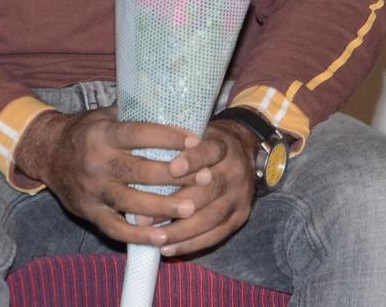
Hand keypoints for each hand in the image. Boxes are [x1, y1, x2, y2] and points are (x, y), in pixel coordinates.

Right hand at [15, 108, 196, 244]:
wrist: (47, 153)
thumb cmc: (87, 131)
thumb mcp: (107, 115)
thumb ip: (137, 114)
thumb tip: (178, 105)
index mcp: (103, 134)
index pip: (140, 134)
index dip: (169, 137)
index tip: (196, 141)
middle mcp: (96, 162)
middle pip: (140, 171)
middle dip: (175, 176)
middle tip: (205, 178)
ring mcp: (92, 190)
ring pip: (131, 202)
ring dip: (162, 208)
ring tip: (190, 209)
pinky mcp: (88, 212)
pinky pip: (115, 228)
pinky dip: (138, 236)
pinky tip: (162, 237)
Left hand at [152, 121, 258, 256]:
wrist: (244, 153)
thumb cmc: (205, 147)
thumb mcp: (196, 137)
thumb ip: (174, 148)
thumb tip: (141, 169)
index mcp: (224, 146)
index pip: (209, 152)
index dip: (192, 160)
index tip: (172, 168)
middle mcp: (235, 171)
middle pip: (208, 191)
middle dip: (175, 205)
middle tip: (144, 218)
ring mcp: (240, 196)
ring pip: (210, 218)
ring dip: (179, 231)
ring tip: (154, 238)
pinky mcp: (240, 217)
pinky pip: (216, 236)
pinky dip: (190, 244)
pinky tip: (168, 249)